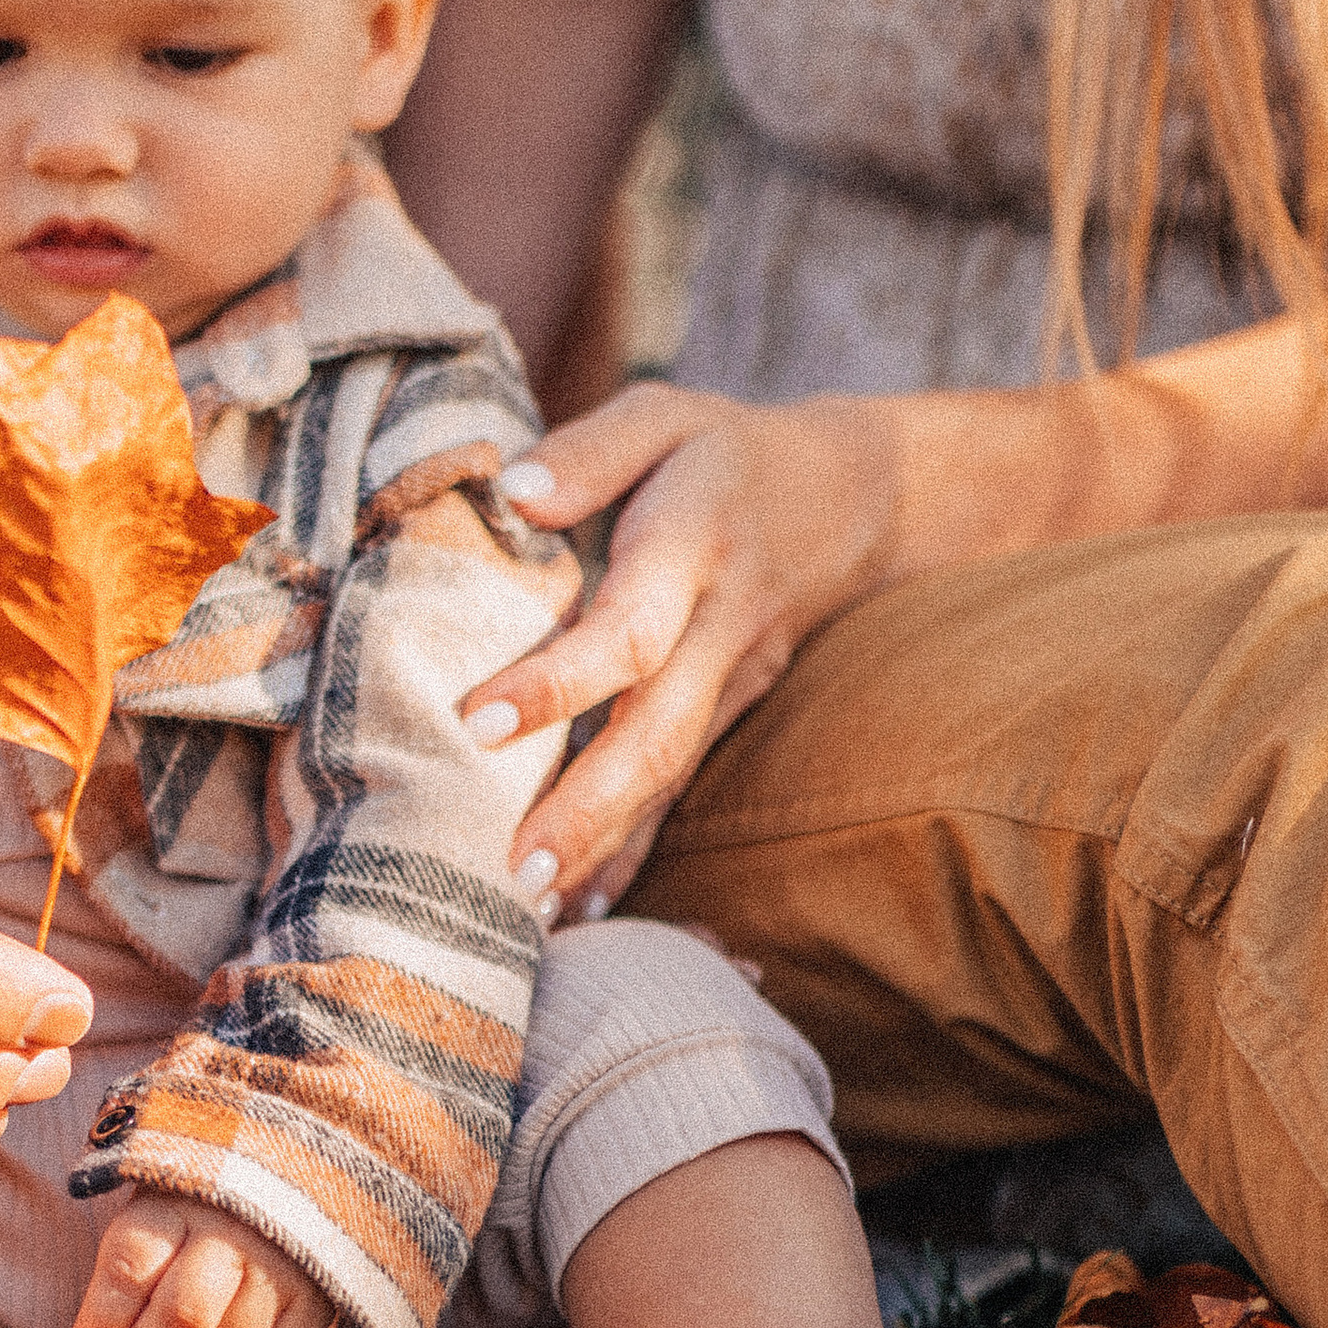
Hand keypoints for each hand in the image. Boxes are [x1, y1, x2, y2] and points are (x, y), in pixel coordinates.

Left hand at [69, 1191, 333, 1327]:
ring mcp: (282, 1263)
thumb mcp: (159, 1199)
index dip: (102, 1319)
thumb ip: (127, 1264)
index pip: (129, 1267)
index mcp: (179, 1196)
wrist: (308, 1157)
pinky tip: (236, 1326)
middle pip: (183, 1317)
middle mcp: (233, 1230)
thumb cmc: (207, 1190)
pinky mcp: (320, 1293)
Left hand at [461, 385, 903, 907]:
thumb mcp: (662, 416)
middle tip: (512, 868)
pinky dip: (636, 852)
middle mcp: (718, 627)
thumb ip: (588, 451)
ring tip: (529, 911)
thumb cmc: (723, 451)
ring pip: (670, 776)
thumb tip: (511, 492)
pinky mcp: (733, 712)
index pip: (628, 628)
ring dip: (603, 848)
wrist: (849, 496)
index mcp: (692, 547)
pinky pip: (683, 790)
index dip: (558, 682)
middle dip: (586, 808)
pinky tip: (584, 907)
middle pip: (657, 733)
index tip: (477, 720)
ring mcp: (733, 680)